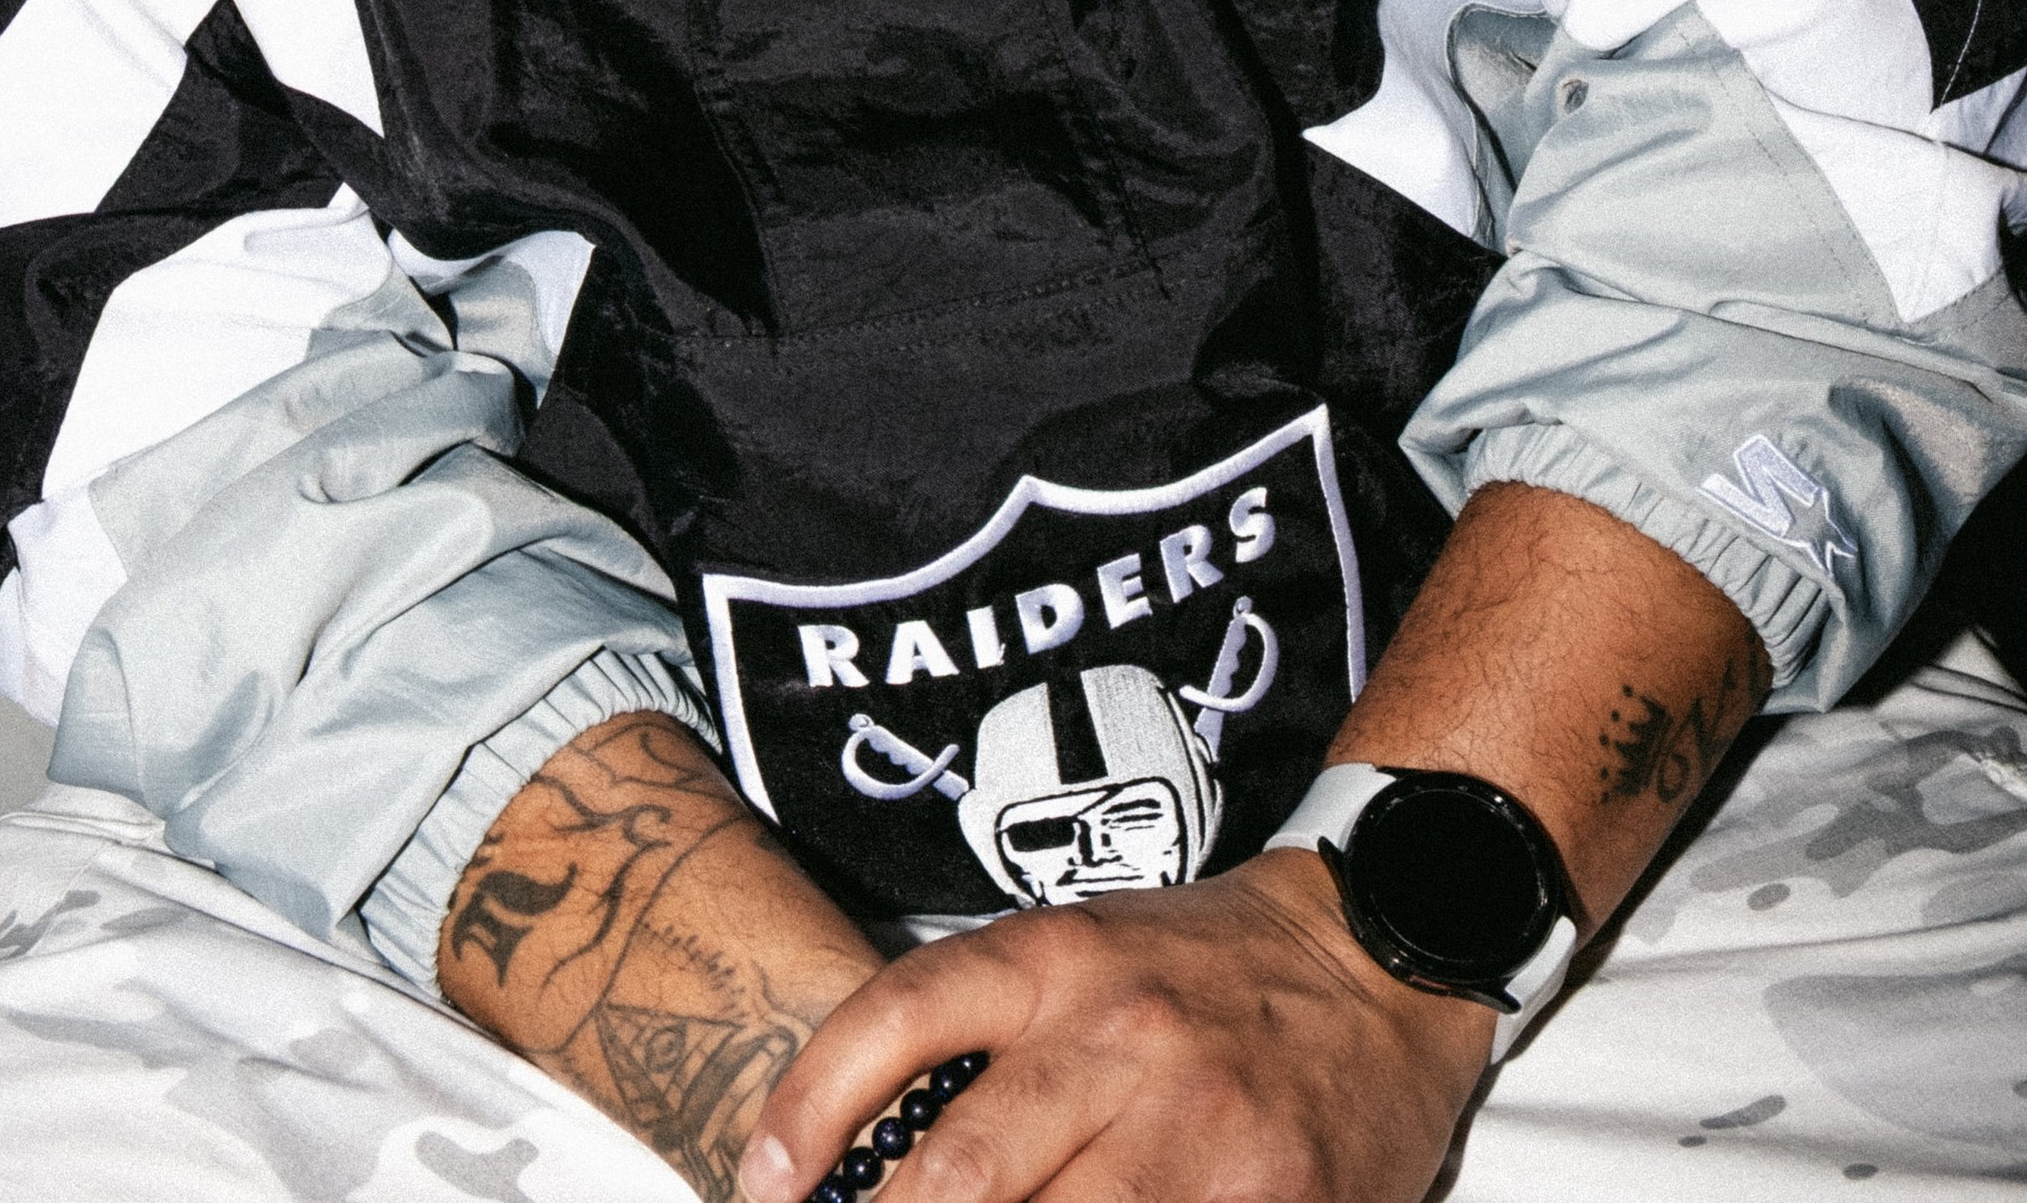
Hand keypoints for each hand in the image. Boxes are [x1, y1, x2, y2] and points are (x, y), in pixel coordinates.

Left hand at [738, 848, 1492, 1202]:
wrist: (1372, 957)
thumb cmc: (1201, 969)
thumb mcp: (1079, 957)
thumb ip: (980, 1036)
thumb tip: (862, 1154)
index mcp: (1055, 960)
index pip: (899, 1017)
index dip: (811, 1108)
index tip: (762, 1188)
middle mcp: (1117, 1035)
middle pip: (964, 1172)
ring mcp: (1195, 1125)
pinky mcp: (1268, 1197)